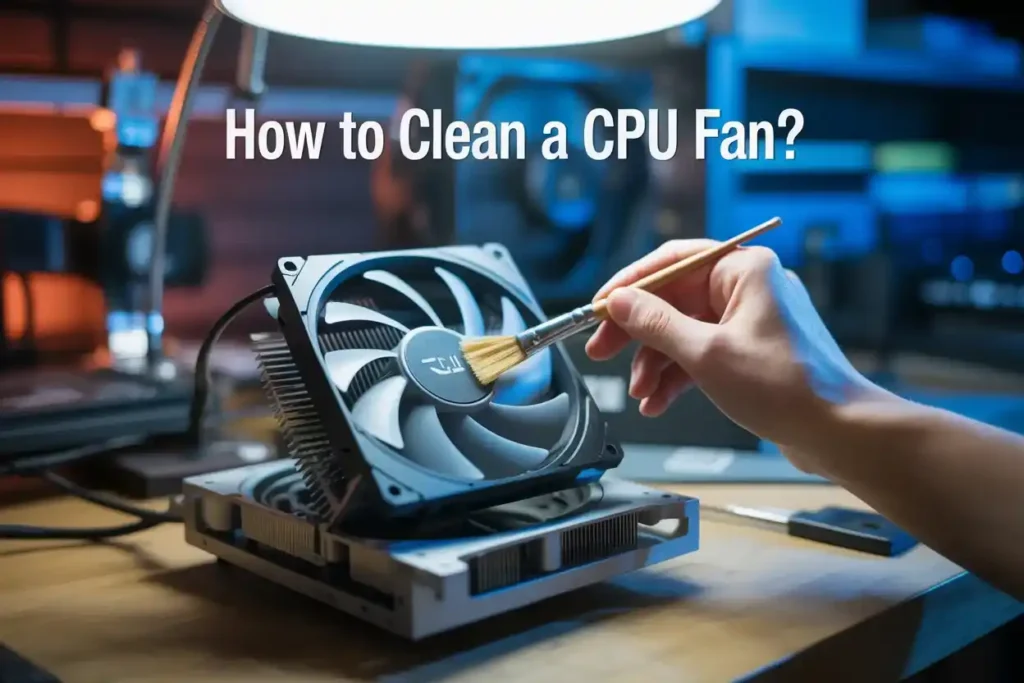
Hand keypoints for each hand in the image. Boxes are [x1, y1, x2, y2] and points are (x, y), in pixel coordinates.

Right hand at [586, 240, 880, 466]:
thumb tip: (618, 301)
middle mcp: (749, 286)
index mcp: (744, 269)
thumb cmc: (784, 387)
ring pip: (685, 330)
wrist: (839, 432)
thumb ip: (654, 324)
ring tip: (641, 393)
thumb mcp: (704, 354)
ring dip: (657, 362)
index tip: (598, 309)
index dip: (629, 285)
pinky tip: (659, 401)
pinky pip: (703, 352)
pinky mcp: (753, 350)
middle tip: (601, 351)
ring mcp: (752, 319)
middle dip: (636, 331)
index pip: (671, 261)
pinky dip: (679, 375)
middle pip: (674, 298)